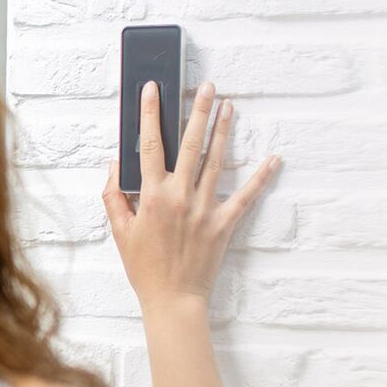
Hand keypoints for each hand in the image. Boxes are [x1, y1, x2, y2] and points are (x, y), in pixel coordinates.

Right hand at [102, 80, 280, 312]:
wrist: (173, 299)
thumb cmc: (145, 268)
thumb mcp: (120, 231)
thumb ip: (113, 196)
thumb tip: (115, 165)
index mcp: (152, 195)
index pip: (149, 145)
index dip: (149, 114)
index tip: (152, 90)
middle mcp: (180, 196)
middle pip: (189, 144)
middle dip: (197, 111)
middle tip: (206, 87)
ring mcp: (205, 208)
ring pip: (215, 161)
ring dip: (223, 131)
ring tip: (229, 106)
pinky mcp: (224, 223)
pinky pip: (246, 196)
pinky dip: (261, 177)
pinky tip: (273, 159)